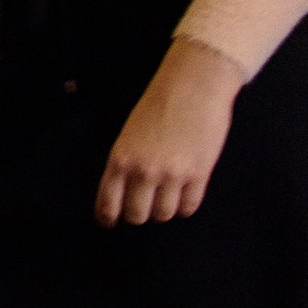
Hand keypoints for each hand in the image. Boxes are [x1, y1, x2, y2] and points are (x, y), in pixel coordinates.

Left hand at [96, 35, 237, 226]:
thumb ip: (125, 163)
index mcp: (120, 159)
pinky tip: (185, 193)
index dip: (109, 217)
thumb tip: (124, 194)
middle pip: (137, 216)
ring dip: (165, 209)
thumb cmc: (158, 104)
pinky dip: (186, 205)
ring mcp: (172, 174)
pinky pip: (189, 207)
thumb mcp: (129, 134)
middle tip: (146, 204)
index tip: (111, 221)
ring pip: (164, 214)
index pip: (108, 204)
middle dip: (140, 213)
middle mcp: (143, 171)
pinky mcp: (199, 174)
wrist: (192, 86)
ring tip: (168, 194)